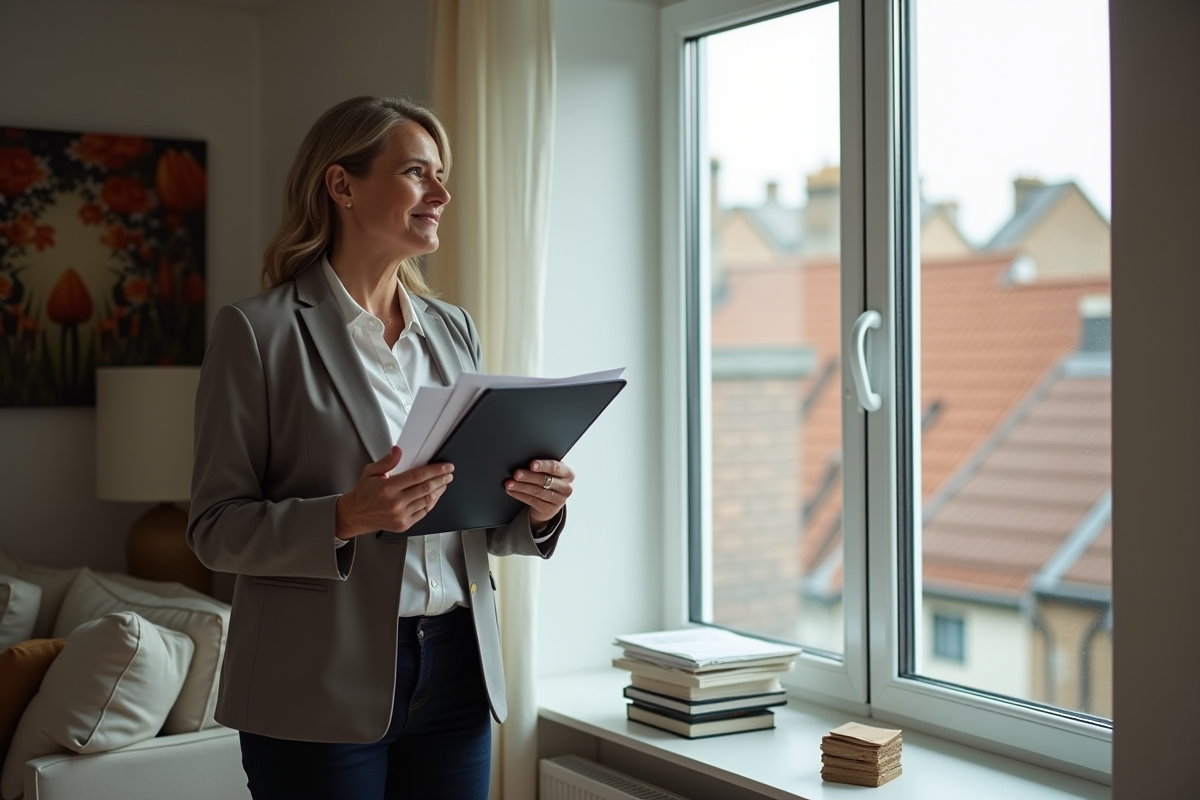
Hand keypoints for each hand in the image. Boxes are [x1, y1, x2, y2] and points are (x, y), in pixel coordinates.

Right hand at [335, 447, 453, 539]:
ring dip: (439, 491)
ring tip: (444, 483)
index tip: (446, 467)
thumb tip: (398, 450)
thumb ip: (387, 461)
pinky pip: (423, 512)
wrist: (355, 515)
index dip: (435, 470)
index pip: (417, 476)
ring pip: (427, 501)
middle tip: (449, 474)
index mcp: (387, 488)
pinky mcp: (403, 524)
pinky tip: (435, 496)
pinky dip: (431, 503)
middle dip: (441, 480)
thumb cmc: (363, 493)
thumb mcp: (371, 472)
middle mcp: (395, 503)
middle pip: (425, 489)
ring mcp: (400, 515)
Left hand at [505, 459, 573, 528]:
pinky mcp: (550, 509)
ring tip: (509, 483)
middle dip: (528, 476)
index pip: (555, 467)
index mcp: (568, 473)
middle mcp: (566, 487)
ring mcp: (559, 500)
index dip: (543, 466)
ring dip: (521, 486)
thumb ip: (542, 466)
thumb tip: (524, 460)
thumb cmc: (549, 480)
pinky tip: (512, 491)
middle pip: (545, 480)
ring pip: (537, 491)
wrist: (551, 501)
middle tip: (516, 474)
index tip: (531, 464)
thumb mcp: (550, 472)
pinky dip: (520, 495)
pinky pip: (532, 501)